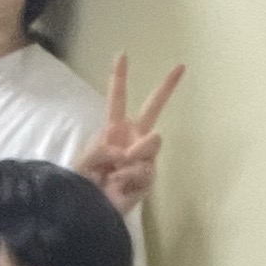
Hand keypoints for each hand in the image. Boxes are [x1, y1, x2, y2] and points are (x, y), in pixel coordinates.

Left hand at [72, 55, 181, 213]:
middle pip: (153, 108)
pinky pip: (145, 168)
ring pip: (152, 142)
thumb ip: (105, 148)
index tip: (122, 54)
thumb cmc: (84, 185)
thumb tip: (130, 152)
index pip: (118, 99)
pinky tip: (120, 187)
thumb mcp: (86, 160)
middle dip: (167, 87)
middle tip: (180, 67)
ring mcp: (145, 156)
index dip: (119, 77)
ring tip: (116, 172)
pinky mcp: (149, 176)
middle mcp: (133, 138)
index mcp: (114, 130)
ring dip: (133, 156)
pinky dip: (129, 178)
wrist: (92, 211)